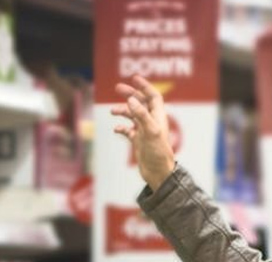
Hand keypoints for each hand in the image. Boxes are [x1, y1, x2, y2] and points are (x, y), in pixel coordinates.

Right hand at [111, 75, 175, 190]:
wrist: (158, 173)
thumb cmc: (158, 153)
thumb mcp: (150, 132)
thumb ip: (141, 115)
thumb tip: (131, 100)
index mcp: (158, 117)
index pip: (153, 96)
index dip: (145, 86)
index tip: (134, 78)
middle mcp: (151, 122)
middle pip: (141, 103)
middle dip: (130, 94)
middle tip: (118, 88)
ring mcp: (144, 131)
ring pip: (132, 115)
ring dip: (123, 111)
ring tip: (112, 111)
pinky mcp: (139, 141)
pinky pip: (128, 130)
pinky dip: (121, 127)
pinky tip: (116, 129)